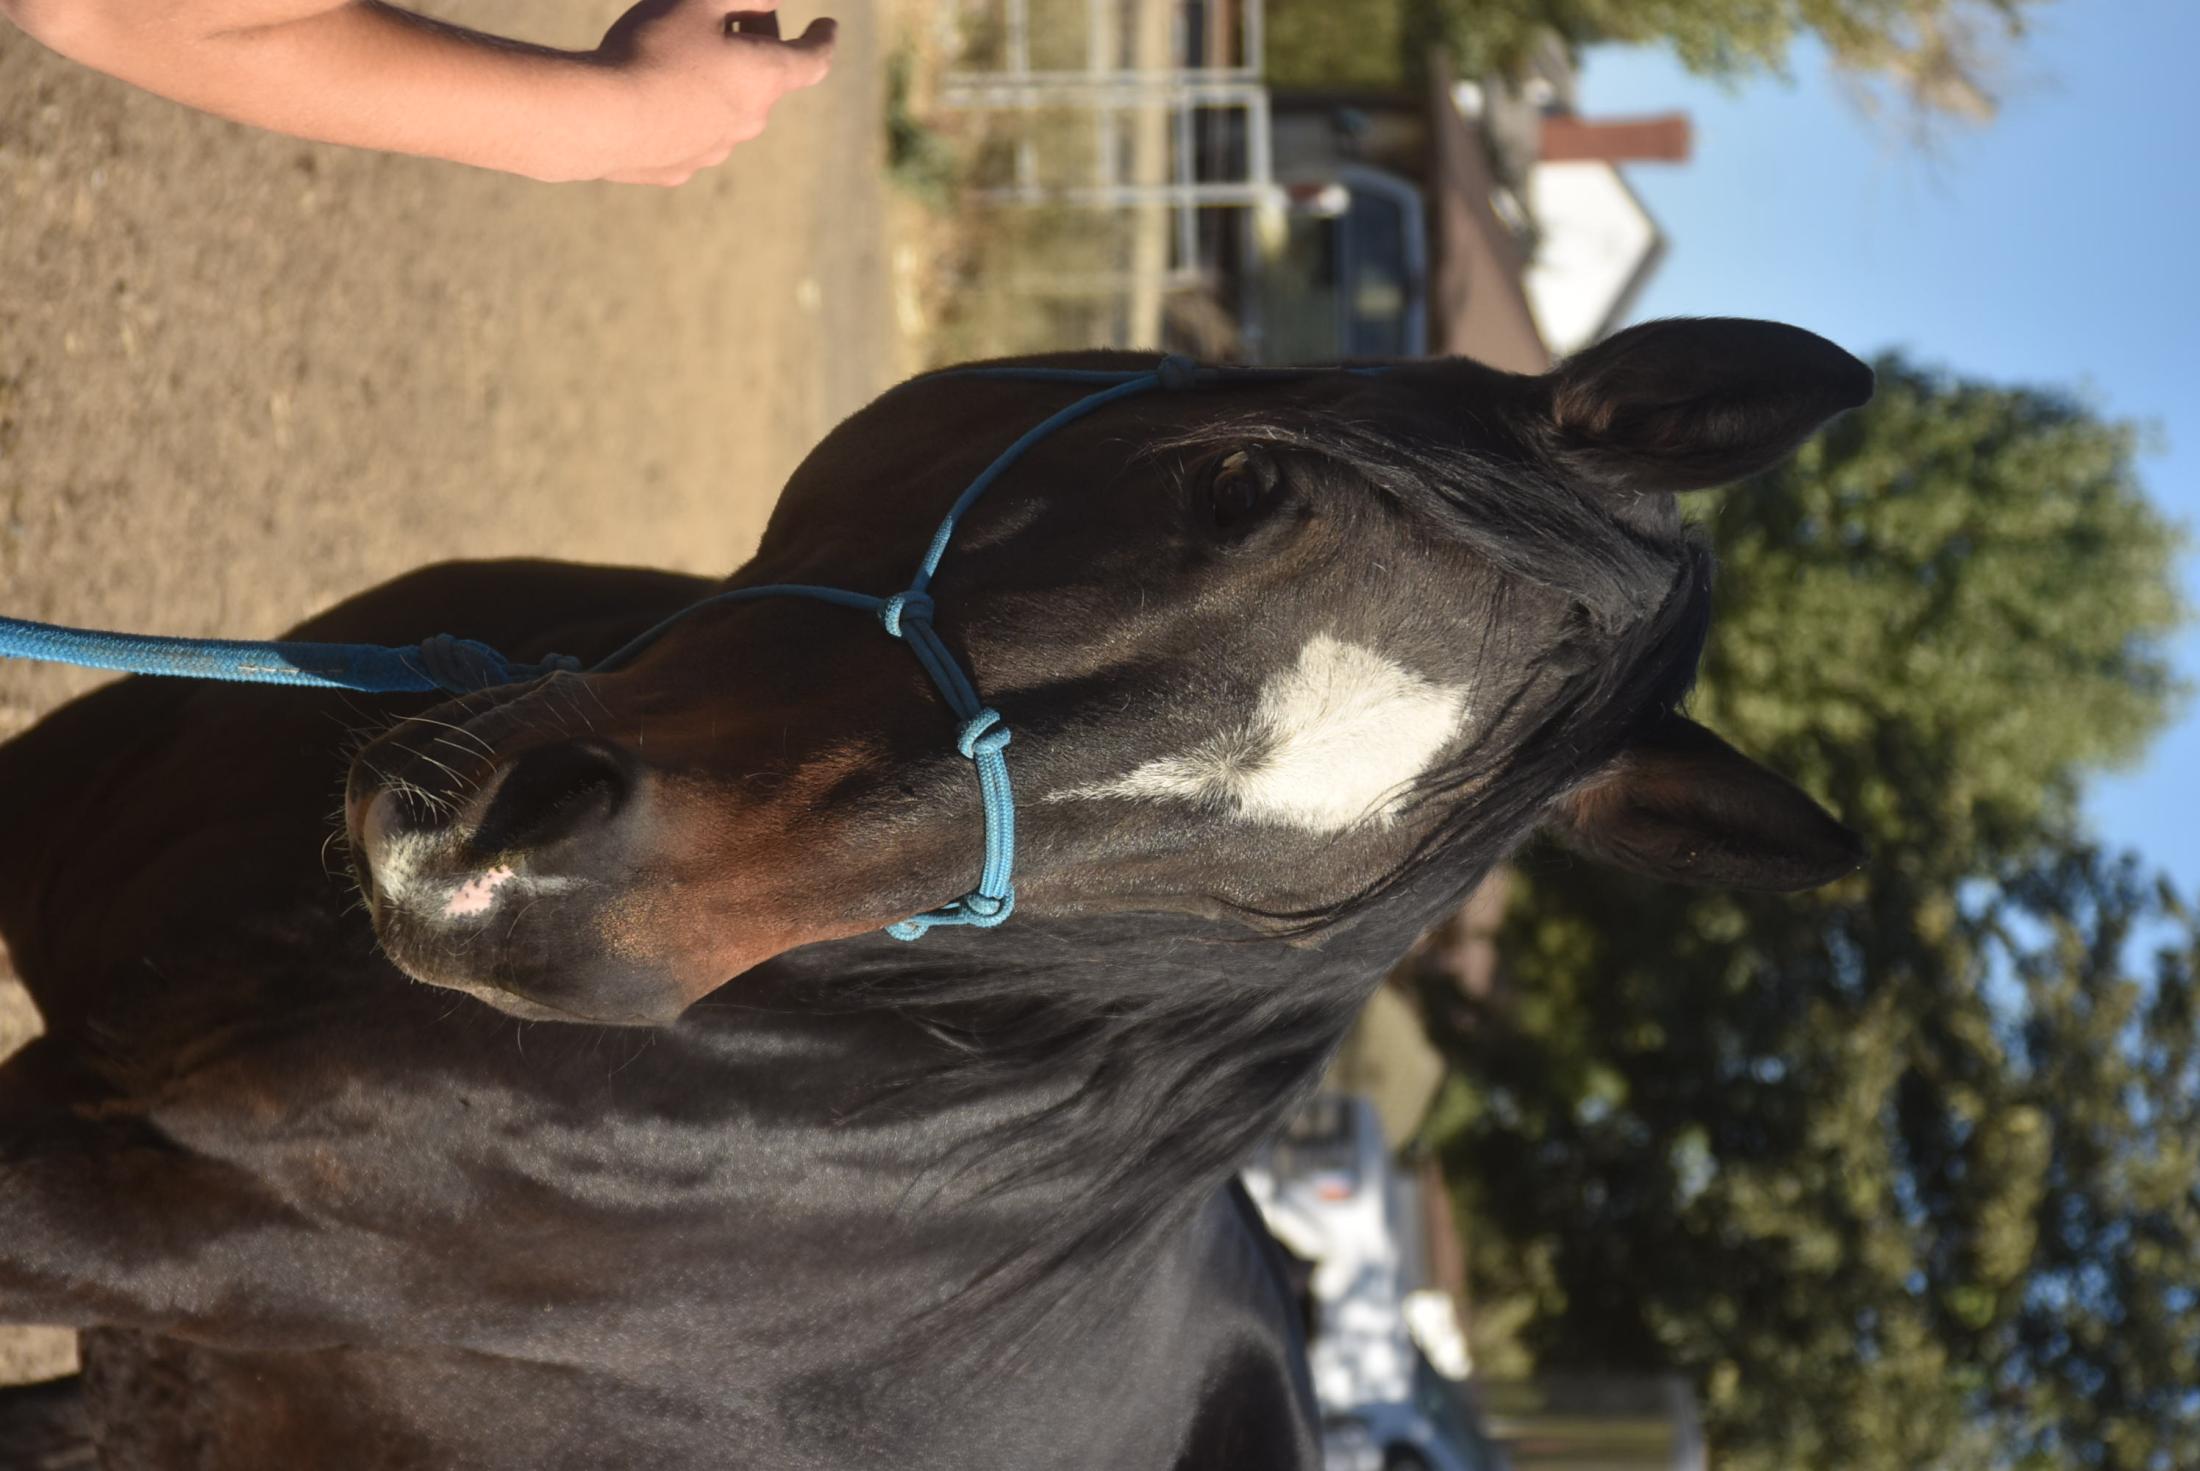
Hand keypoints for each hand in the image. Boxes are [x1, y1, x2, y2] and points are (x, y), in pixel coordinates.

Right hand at [592, 0, 835, 185]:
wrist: (600, 119)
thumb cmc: (652, 50)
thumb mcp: (697, 3)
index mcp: (765, 77)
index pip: (813, 59)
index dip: (822, 38)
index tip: (827, 26)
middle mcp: (750, 120)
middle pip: (767, 78)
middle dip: (756, 44)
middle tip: (728, 15)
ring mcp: (716, 149)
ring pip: (731, 107)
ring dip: (721, 80)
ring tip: (684, 53)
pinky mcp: (681, 167)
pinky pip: (692, 131)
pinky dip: (686, 109)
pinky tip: (652, 93)